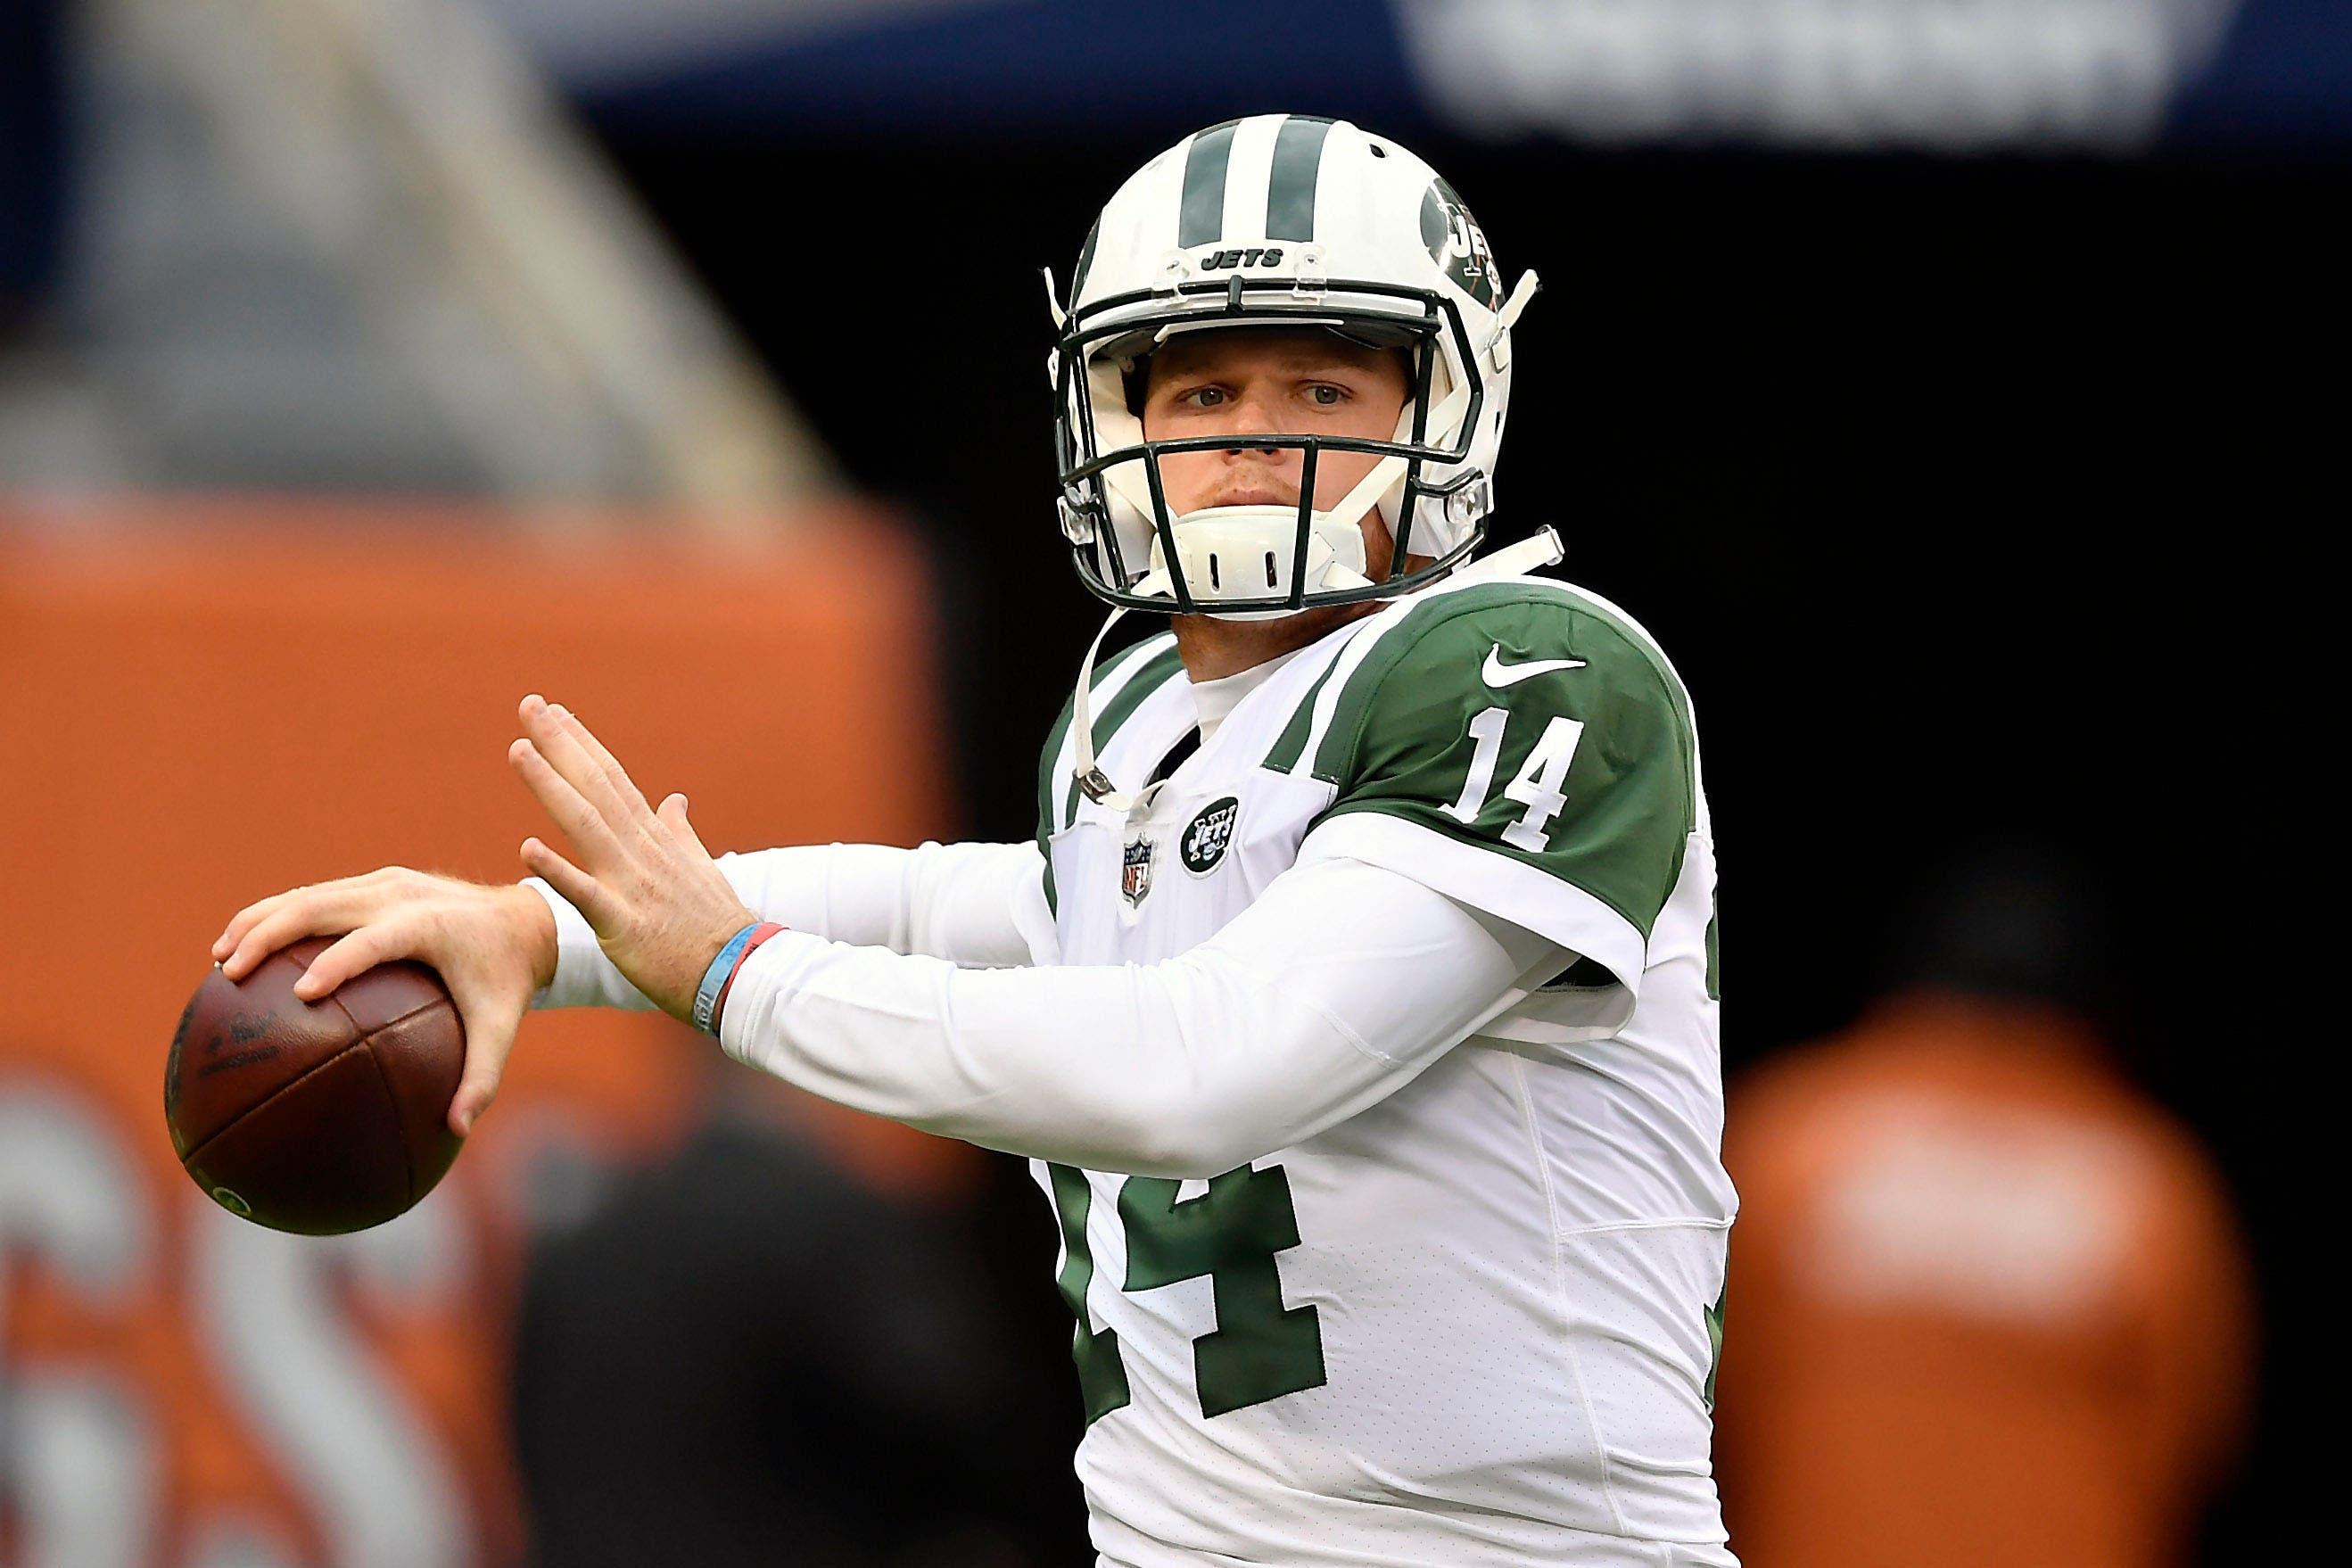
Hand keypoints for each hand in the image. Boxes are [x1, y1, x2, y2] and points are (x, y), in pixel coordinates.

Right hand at [211, 871, 558, 1134]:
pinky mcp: (374, 883)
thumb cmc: (507, 981)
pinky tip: (243, 950)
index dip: (336, 964)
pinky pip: (315, 897)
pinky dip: (275, 917)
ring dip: (259, 922)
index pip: (373, 942)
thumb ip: (481, 1078)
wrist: (525, 921)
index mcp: (429, 925)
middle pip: (320, 906)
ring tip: (220, 960)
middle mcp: (401, 894)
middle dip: (269, 935)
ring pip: (306, 895)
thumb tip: (457, 1130)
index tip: (301, 994)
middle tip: (230, 973)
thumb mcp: (501, 1029)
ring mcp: (385, 882)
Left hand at [507, 694, 756, 1026]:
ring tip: (519, 751)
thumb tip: (675, 799)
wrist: (740, 971)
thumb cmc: (717, 925)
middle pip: (595, 787)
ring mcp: (632, 884)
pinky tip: (527, 847)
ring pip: (585, 825)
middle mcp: (641, 851)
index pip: (613, 779)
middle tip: (529, 705)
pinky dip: (557, 870)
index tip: (556, 713)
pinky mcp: (623, 924)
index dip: (583, 744)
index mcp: (654, 839)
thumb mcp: (700, 868)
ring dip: (551, 786)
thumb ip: (680, 832)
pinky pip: (585, 894)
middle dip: (560, 744)